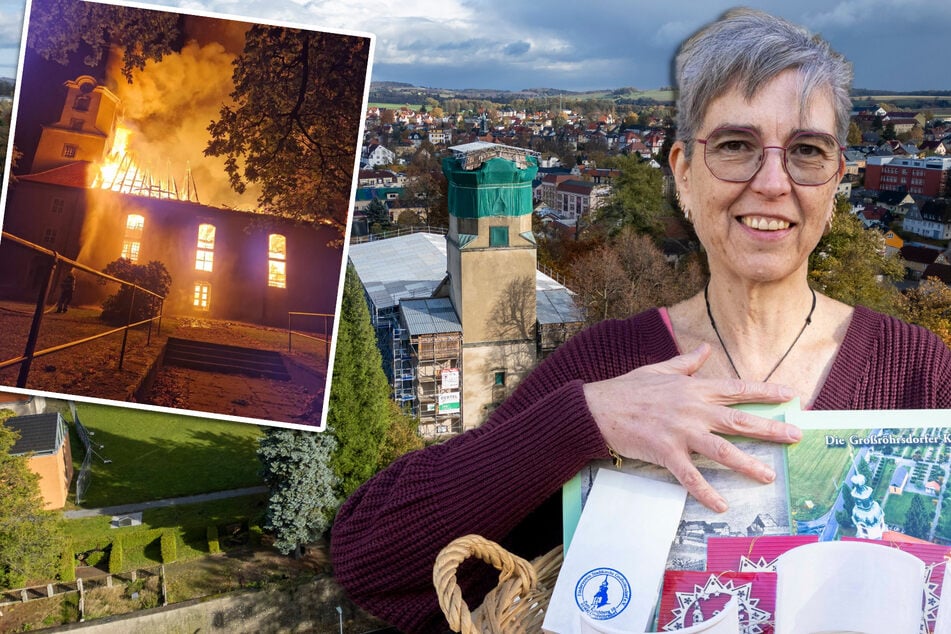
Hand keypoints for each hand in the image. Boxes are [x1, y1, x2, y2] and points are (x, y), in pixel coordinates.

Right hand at [582, 343, 800, 511]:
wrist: (598, 408)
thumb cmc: (627, 389)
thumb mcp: (658, 370)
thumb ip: (686, 363)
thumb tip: (705, 349)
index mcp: (693, 388)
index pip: (737, 388)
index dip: (765, 391)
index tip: (790, 394)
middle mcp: (693, 409)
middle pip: (738, 419)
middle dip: (770, 428)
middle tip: (796, 436)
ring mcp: (680, 431)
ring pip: (721, 449)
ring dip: (747, 464)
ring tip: (768, 476)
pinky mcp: (665, 452)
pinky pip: (690, 476)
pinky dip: (706, 492)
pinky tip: (721, 505)